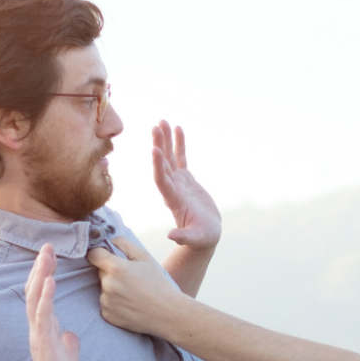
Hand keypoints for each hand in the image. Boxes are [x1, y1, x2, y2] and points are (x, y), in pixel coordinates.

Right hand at [23, 244, 82, 360]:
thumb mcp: (69, 355)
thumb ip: (68, 342)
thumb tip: (70, 334)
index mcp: (45, 327)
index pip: (42, 295)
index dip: (45, 275)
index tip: (50, 256)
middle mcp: (38, 326)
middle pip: (35, 290)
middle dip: (41, 267)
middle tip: (47, 245)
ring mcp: (38, 333)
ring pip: (35, 298)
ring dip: (41, 275)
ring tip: (46, 255)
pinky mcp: (42, 342)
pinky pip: (42, 315)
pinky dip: (45, 297)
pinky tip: (49, 281)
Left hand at [90, 236, 186, 337]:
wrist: (168, 314)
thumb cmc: (159, 284)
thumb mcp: (145, 258)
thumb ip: (125, 244)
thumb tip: (109, 239)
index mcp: (116, 268)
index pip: (93, 254)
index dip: (100, 254)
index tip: (108, 257)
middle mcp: (108, 285)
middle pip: (100, 272)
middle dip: (111, 272)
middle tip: (130, 279)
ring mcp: (106, 301)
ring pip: (103, 288)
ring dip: (113, 288)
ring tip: (132, 293)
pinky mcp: (107, 315)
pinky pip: (106, 304)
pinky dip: (114, 303)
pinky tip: (129, 304)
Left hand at [152, 120, 220, 249]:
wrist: (204, 236)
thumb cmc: (201, 238)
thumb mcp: (194, 239)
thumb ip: (183, 237)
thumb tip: (171, 236)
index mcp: (173, 200)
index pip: (162, 180)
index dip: (158, 166)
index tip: (155, 150)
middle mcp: (172, 188)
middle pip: (163, 164)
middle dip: (159, 145)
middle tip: (156, 127)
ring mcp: (178, 183)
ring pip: (170, 157)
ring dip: (165, 140)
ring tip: (162, 122)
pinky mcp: (186, 180)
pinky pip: (181, 158)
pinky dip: (179, 144)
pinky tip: (178, 129)